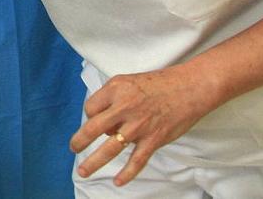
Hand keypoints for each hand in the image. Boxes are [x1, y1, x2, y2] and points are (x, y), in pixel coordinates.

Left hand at [69, 65, 218, 186]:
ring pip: (110, 148)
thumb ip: (113, 98)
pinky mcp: (153, 139)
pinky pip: (136, 161)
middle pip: (92, 128)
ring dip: (93, 162)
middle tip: (73, 148)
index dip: (90, 115)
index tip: (95, 118)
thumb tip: (102, 120)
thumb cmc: (159, 83)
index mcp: (116, 89)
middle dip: (79, 141)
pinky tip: (118, 181)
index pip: (91, 107)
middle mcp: (124, 107)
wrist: (189, 88)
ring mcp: (138, 126)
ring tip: (83, 171)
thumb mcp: (128, 81)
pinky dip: (126, 173)